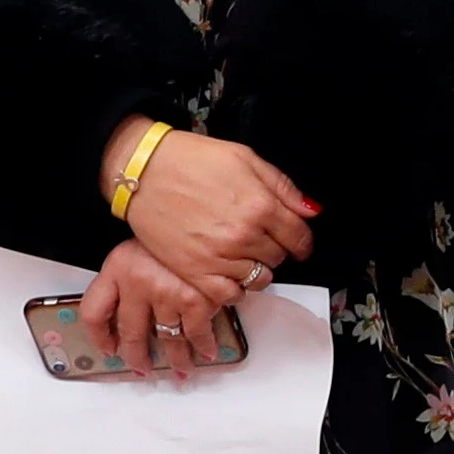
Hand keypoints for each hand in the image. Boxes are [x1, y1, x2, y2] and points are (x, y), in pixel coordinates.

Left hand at [80, 239, 240, 377]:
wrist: (208, 209)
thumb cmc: (176, 224)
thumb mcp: (141, 241)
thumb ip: (130, 273)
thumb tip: (128, 308)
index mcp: (118, 267)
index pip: (93, 311)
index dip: (98, 336)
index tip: (107, 348)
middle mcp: (138, 284)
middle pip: (130, 333)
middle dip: (137, 356)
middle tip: (142, 366)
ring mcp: (168, 294)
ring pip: (168, 339)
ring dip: (176, 359)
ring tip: (181, 368)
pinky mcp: (198, 301)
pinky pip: (197, 333)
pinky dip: (204, 346)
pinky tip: (206, 352)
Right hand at [110, 124, 314, 298]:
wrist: (143, 170)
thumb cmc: (191, 160)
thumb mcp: (245, 158)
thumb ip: (283, 187)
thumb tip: (311, 211)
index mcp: (260, 205)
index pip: (300, 237)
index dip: (302, 241)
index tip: (298, 242)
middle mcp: (243, 235)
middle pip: (279, 258)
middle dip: (276, 249)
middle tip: (260, 239)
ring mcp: (219, 257)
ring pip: (259, 279)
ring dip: (257, 269)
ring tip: (243, 255)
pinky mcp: (194, 272)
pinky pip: (229, 295)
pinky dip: (235, 289)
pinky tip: (229, 274)